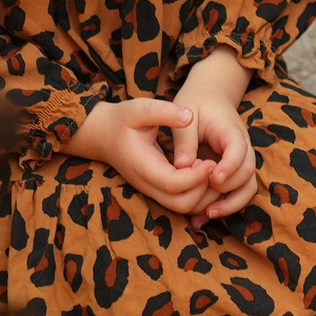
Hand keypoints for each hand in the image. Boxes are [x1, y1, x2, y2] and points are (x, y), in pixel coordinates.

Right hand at [68, 98, 215, 213]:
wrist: (102, 135)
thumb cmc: (121, 120)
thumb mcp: (140, 108)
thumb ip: (164, 112)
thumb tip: (189, 116)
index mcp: (143, 166)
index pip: (174, 184)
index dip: (197, 176)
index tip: (212, 160)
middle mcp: (147, 184)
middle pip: (182, 203)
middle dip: (204, 189)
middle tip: (214, 165)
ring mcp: (152, 190)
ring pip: (183, 207)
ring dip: (203, 194)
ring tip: (211, 167)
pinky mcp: (157, 190)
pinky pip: (181, 202)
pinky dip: (198, 194)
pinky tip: (204, 172)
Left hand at [170, 50, 257, 221]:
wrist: (210, 95)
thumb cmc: (197, 103)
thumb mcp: (186, 115)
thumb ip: (184, 140)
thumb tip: (182, 166)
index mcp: (231, 130)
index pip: (238, 150)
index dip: (229, 167)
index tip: (214, 179)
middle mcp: (242, 146)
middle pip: (247, 172)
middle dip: (229, 189)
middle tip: (205, 200)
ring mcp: (241, 159)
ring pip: (248, 186)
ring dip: (231, 203)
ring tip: (206, 214)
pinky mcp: (234, 169)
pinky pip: (238, 191)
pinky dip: (226, 204)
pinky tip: (204, 215)